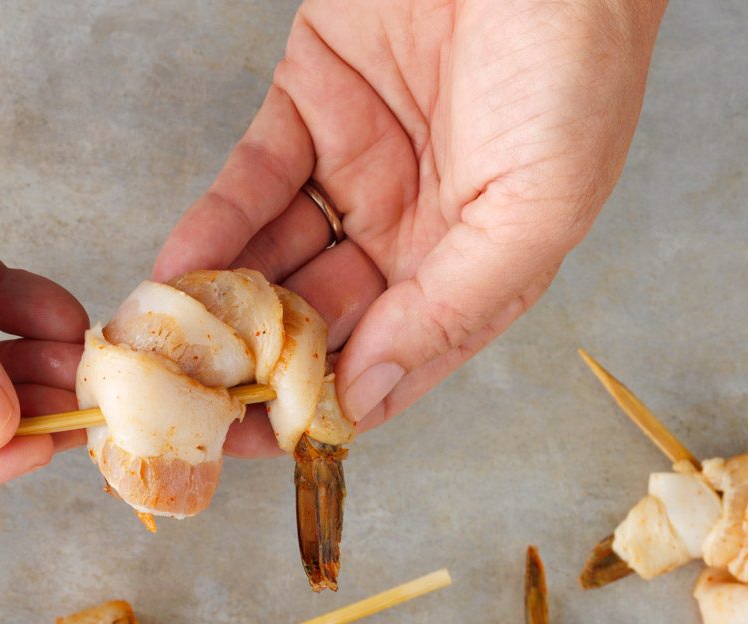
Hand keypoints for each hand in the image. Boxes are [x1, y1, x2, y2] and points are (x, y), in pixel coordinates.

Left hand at [154, 0, 665, 454]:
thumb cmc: (575, 54)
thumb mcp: (537, 205)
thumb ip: (452, 304)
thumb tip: (370, 389)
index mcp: (479, 261)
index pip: (391, 358)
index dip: (326, 406)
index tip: (264, 445)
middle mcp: (413, 226)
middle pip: (320, 319)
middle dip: (257, 364)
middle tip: (195, 403)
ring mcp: (357, 167)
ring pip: (274, 259)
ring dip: (221, 306)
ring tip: (172, 348)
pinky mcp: (309, 104)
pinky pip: (248, 185)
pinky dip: (210, 230)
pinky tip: (177, 272)